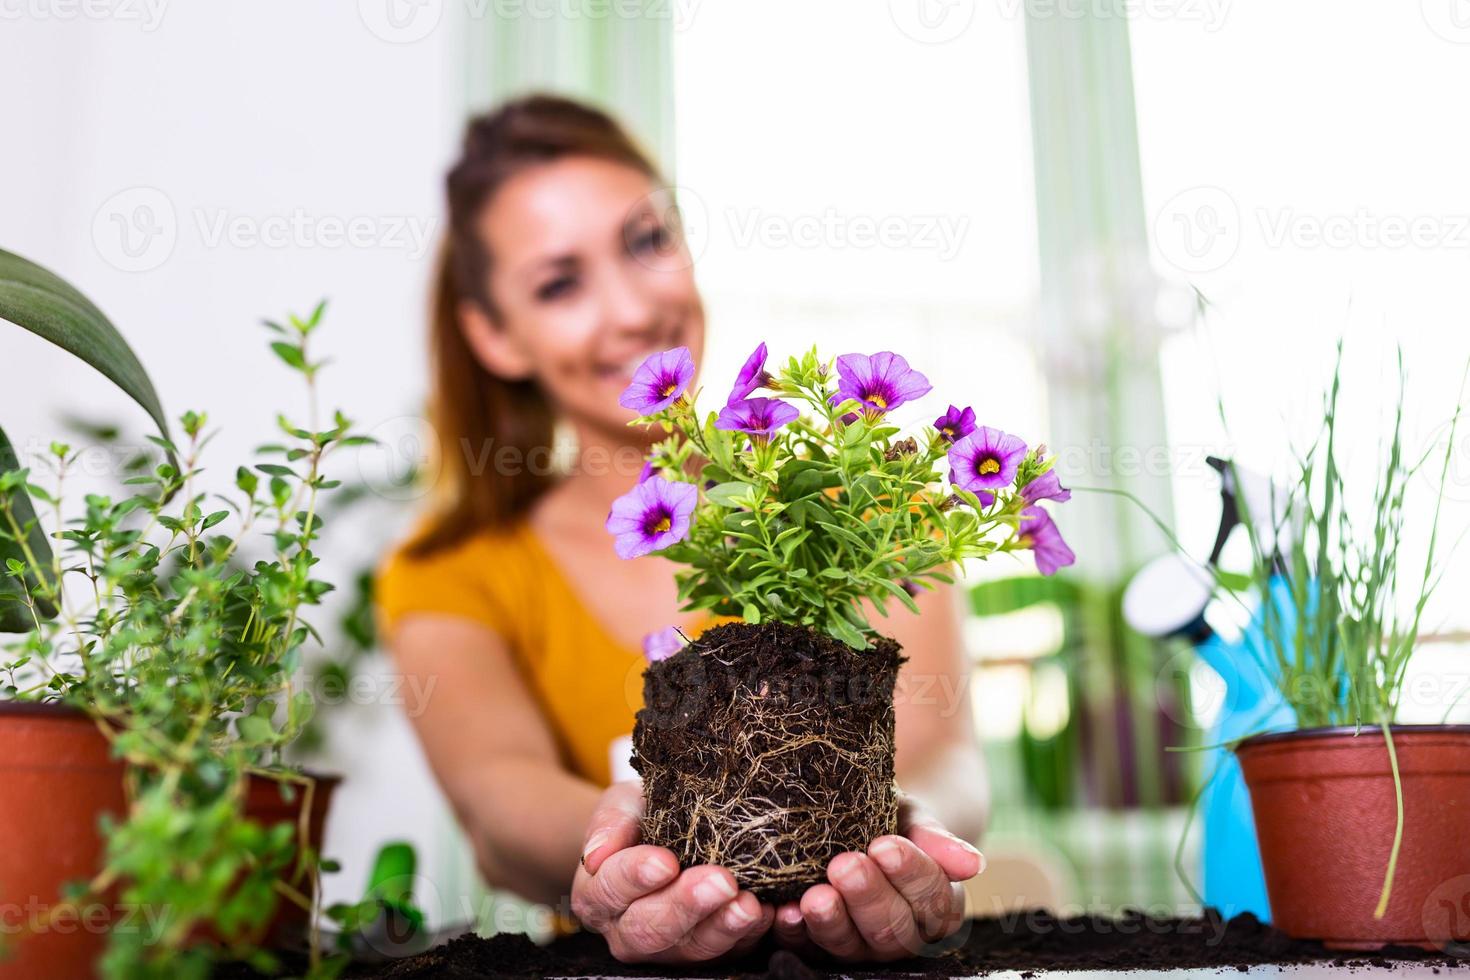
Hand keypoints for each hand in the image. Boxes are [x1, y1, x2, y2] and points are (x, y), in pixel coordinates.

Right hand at [570, 781, 773, 963]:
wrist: (664, 833)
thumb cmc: (641, 816)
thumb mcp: (623, 804)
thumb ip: (611, 823)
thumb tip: (595, 854)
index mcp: (596, 893)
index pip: (611, 888)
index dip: (636, 876)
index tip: (665, 861)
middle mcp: (626, 931)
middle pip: (650, 928)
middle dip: (687, 906)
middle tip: (720, 881)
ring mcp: (668, 949)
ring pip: (691, 948)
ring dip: (724, 927)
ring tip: (749, 905)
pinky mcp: (707, 953)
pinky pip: (729, 952)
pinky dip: (750, 935)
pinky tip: (770, 913)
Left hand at [771, 796, 981, 961]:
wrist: (855, 821)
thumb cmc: (890, 818)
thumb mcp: (911, 818)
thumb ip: (936, 839)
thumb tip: (975, 864)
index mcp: (938, 905)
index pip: (934, 899)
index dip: (910, 873)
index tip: (886, 845)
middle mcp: (904, 935)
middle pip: (894, 929)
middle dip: (869, 897)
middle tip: (846, 864)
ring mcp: (862, 946)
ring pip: (854, 946)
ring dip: (833, 921)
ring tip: (815, 895)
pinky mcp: (821, 948)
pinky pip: (808, 951)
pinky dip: (796, 934)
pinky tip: (785, 913)